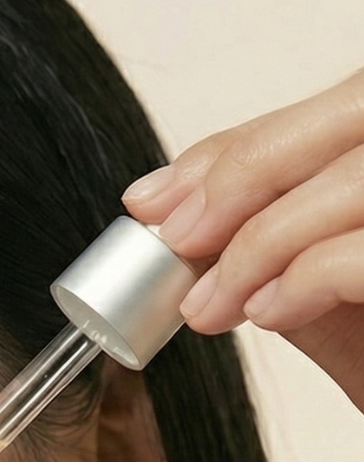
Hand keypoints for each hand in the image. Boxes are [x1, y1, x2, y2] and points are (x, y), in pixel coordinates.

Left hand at [121, 68, 363, 413]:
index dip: (238, 145)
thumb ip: (274, 244)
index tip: (156, 198)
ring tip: (210, 304)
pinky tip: (267, 315)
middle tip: (175, 238)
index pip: (333, 108)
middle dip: (245, 172)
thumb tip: (178, 216)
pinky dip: (303, 278)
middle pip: (354, 111)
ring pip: (355, 180)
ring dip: (259, 242)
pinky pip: (362, 255)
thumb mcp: (323, 290)